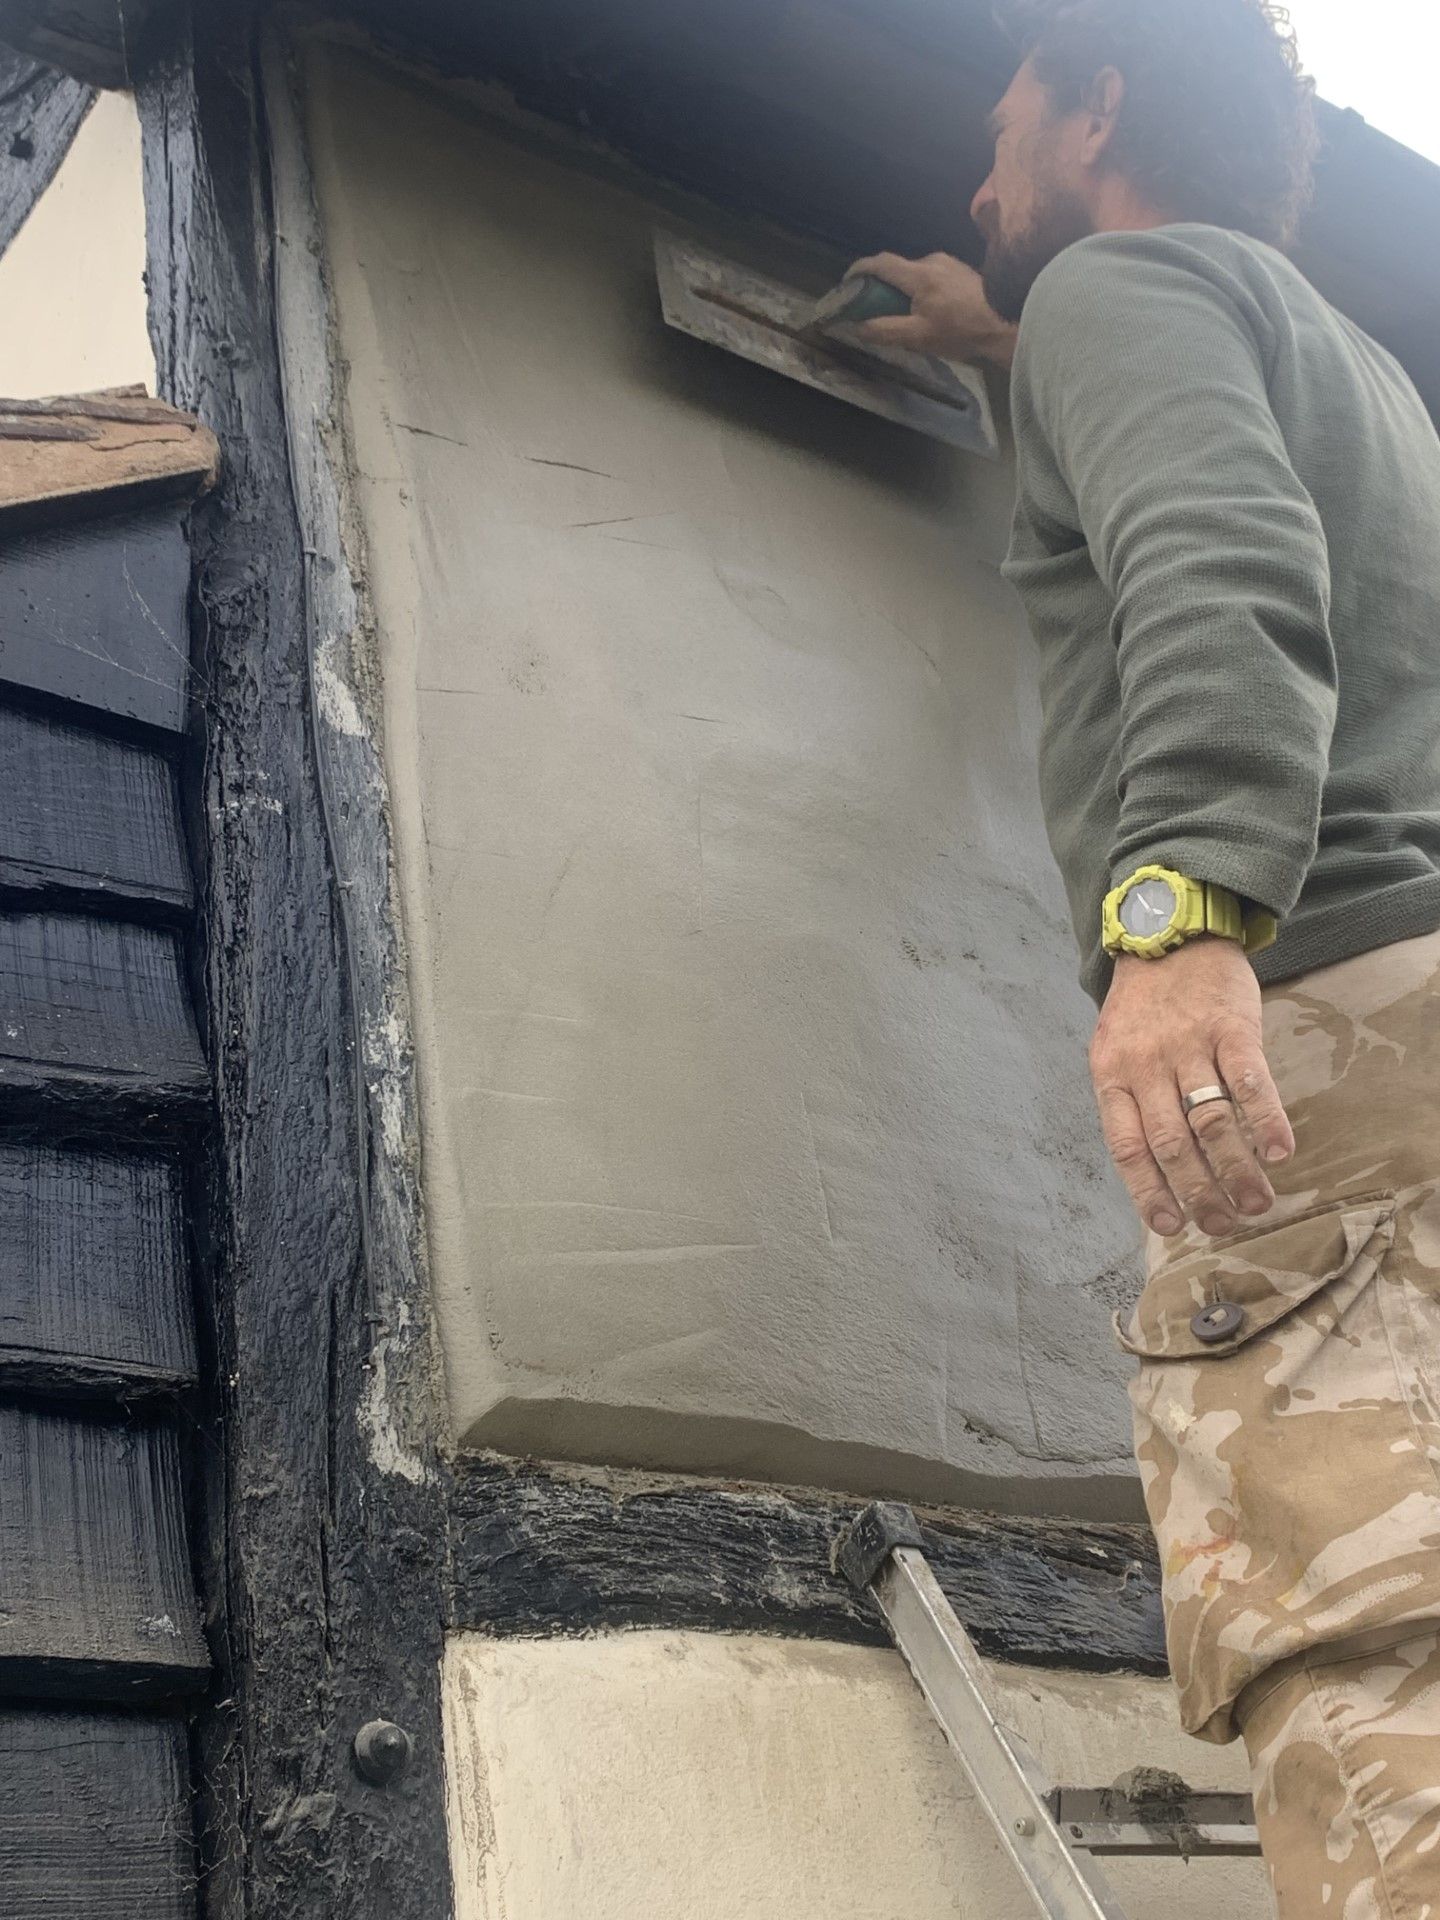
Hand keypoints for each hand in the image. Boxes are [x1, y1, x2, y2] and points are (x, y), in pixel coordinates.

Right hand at [847, 252, 1017, 368]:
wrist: (1006, 324)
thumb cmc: (961, 331)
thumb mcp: (918, 337)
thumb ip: (883, 330)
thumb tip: (856, 327)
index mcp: (919, 274)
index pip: (880, 263)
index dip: (858, 270)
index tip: (846, 282)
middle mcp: (932, 260)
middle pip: (897, 268)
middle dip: (881, 286)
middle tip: (874, 309)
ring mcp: (949, 263)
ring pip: (915, 273)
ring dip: (903, 289)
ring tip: (904, 314)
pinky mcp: (961, 270)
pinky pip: (931, 276)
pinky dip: (920, 289)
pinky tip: (927, 310)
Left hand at [1089, 937, 1294, 1239]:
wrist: (1167, 935)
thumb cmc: (1143, 1008)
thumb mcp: (1115, 1051)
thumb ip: (1130, 1102)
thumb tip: (1153, 1173)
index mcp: (1111, 1076)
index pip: (1127, 1147)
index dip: (1148, 1192)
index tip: (1171, 1227)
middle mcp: (1146, 1064)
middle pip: (1172, 1144)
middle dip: (1198, 1193)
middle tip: (1224, 1226)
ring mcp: (1187, 1044)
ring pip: (1211, 1120)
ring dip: (1236, 1170)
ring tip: (1257, 1204)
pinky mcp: (1229, 1025)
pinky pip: (1248, 1080)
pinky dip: (1265, 1120)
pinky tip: (1280, 1153)